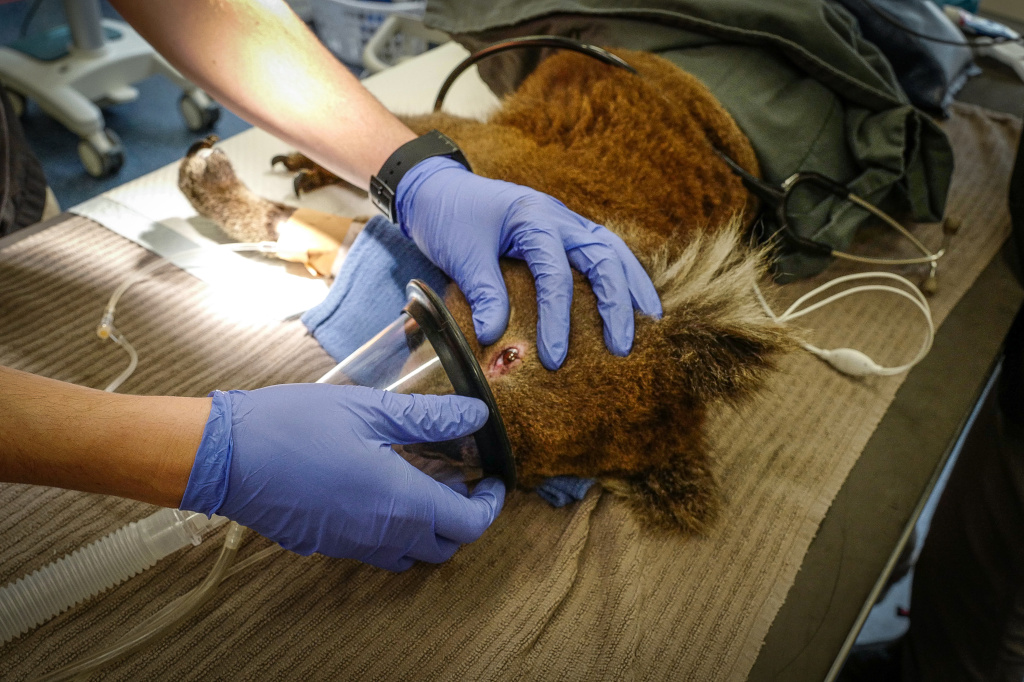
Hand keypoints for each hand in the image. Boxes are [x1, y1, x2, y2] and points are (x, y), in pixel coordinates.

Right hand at [180, 384, 504, 570]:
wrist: (223, 455)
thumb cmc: (295, 426)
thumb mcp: (370, 410)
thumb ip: (429, 417)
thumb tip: (476, 415)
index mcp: (401, 503)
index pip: (468, 524)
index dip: (490, 504)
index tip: (493, 479)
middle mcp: (380, 534)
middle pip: (444, 546)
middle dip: (463, 517)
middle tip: (461, 477)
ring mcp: (350, 545)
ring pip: (409, 554)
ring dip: (429, 528)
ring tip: (422, 482)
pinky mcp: (325, 544)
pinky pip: (375, 550)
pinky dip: (394, 530)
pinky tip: (380, 490)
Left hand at [396, 157, 662, 369]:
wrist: (436, 188)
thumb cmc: (449, 217)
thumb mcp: (462, 255)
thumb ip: (483, 293)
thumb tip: (496, 336)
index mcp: (532, 218)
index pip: (555, 273)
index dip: (558, 319)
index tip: (554, 358)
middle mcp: (557, 217)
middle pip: (602, 256)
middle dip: (616, 303)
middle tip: (622, 346)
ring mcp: (564, 221)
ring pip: (612, 249)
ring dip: (633, 284)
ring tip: (651, 320)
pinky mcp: (563, 232)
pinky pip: (602, 250)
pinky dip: (620, 273)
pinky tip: (631, 298)